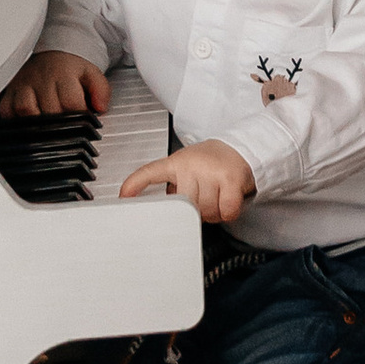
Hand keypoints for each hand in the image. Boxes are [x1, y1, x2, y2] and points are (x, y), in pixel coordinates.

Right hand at [1, 47, 110, 119]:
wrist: (50, 53)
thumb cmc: (70, 67)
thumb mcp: (91, 73)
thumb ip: (101, 90)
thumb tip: (100, 108)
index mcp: (64, 74)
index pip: (71, 102)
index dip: (80, 116)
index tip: (84, 122)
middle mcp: (41, 79)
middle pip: (49, 110)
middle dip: (60, 124)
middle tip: (67, 128)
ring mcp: (23, 85)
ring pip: (25, 110)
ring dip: (37, 124)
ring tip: (47, 130)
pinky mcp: (10, 91)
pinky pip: (7, 110)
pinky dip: (14, 121)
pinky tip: (26, 125)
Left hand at [121, 138, 253, 224]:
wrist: (241, 150)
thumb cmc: (211, 164)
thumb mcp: (186, 168)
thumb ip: (172, 187)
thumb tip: (157, 213)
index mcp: (176, 162)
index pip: (150, 172)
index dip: (134, 185)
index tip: (123, 197)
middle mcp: (192, 164)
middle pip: (184, 206)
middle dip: (194, 209)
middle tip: (201, 197)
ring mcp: (211, 171)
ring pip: (206, 211)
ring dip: (212, 212)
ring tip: (216, 195)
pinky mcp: (231, 179)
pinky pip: (225, 211)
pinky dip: (227, 213)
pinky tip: (227, 201)